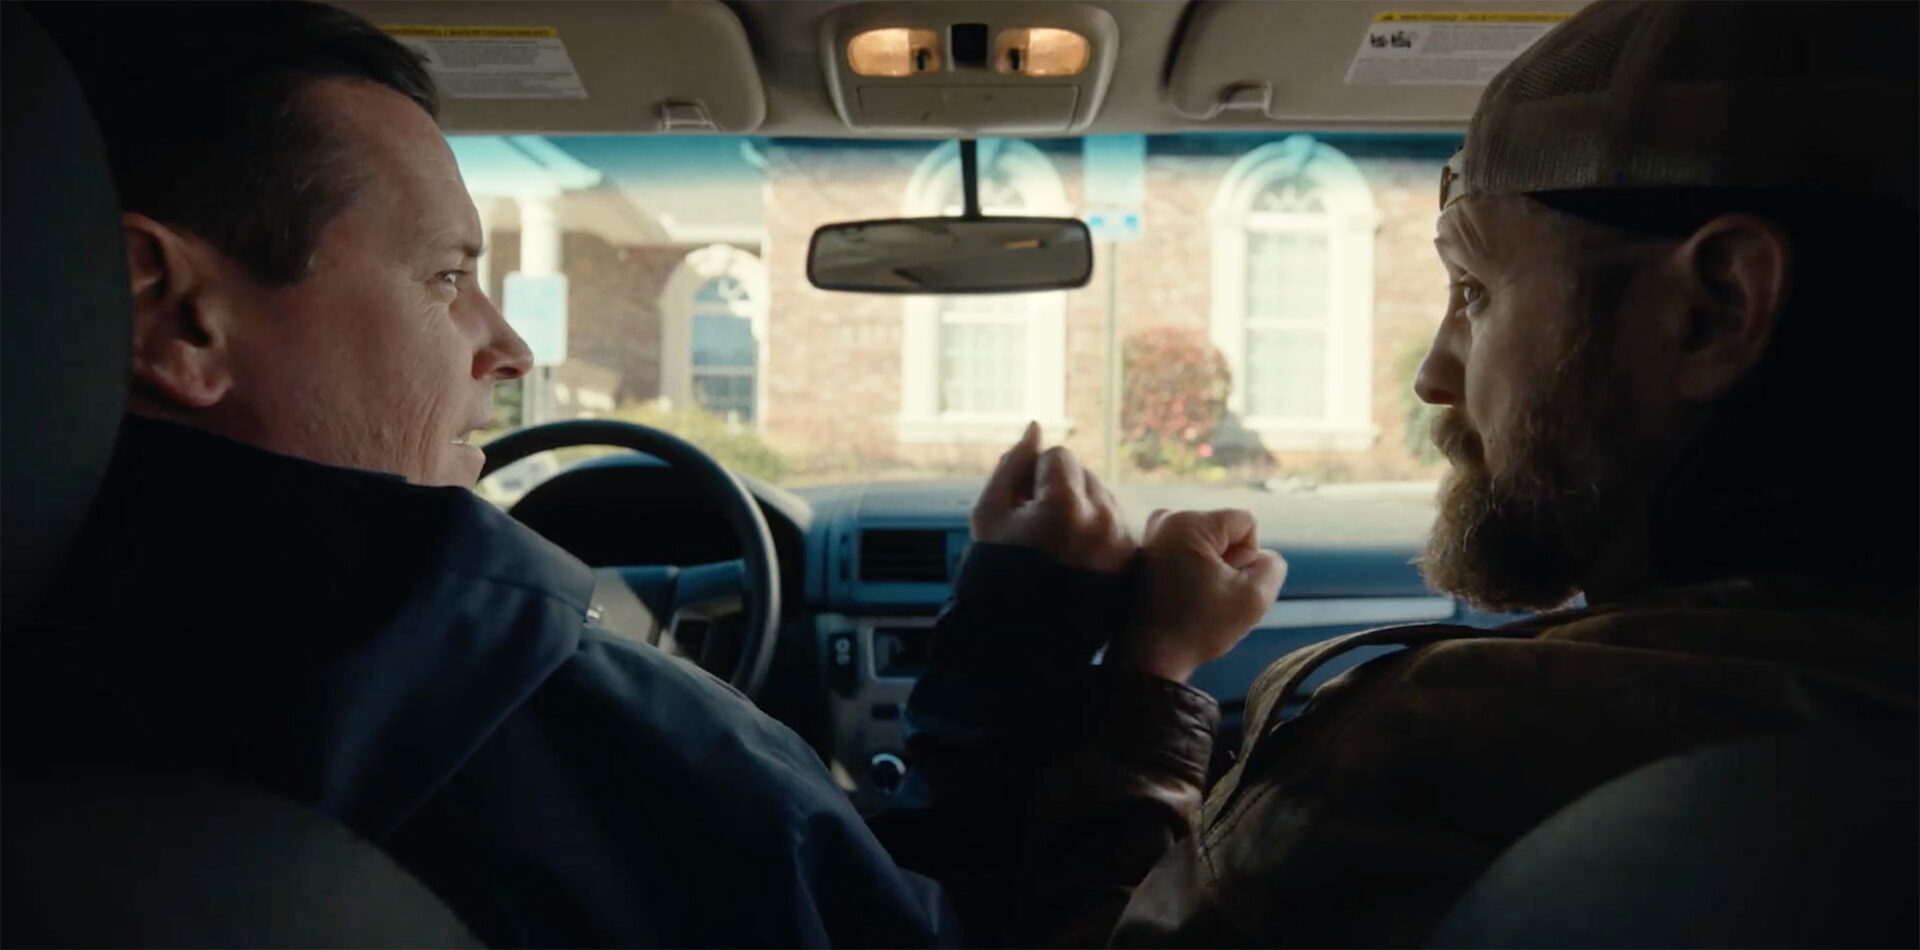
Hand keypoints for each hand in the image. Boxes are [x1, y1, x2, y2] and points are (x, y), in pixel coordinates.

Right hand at [971, 422, 1134, 574]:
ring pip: (1103, 499)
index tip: (1021, 508)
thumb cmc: (995, 575)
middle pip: (1085, 474)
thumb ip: (1013, 465)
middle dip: (1059, 491)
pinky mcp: (1130, 565)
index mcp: (1066, 505)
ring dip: (1080, 511)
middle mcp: (1103, 521)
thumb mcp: (989, 515)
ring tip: (1054, 547)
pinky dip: (1096, 535)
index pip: (1059, 455)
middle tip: (1036, 529)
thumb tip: (1036, 427)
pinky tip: (1072, 559)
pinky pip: (1116, 527)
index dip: (1033, 477)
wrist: (1018, 641)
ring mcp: (1122, 545)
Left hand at [1107, 508, 1287, 683]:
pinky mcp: (1144, 551)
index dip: (1249, 556)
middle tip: (1212, 595)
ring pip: (1206, 542)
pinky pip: (1186, 551)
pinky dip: (1191, 571)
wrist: (1148, 656)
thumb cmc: (1199, 628)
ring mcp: (1151, 534)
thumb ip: (1272, 566)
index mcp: (1190, 522)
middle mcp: (1165, 518)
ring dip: (1211, 568)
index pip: (1246, 523)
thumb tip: (1260, 555)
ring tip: (1197, 597)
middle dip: (1228, 561)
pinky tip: (1183, 597)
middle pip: (1224, 530)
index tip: (1229, 584)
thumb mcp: (1254, 598)